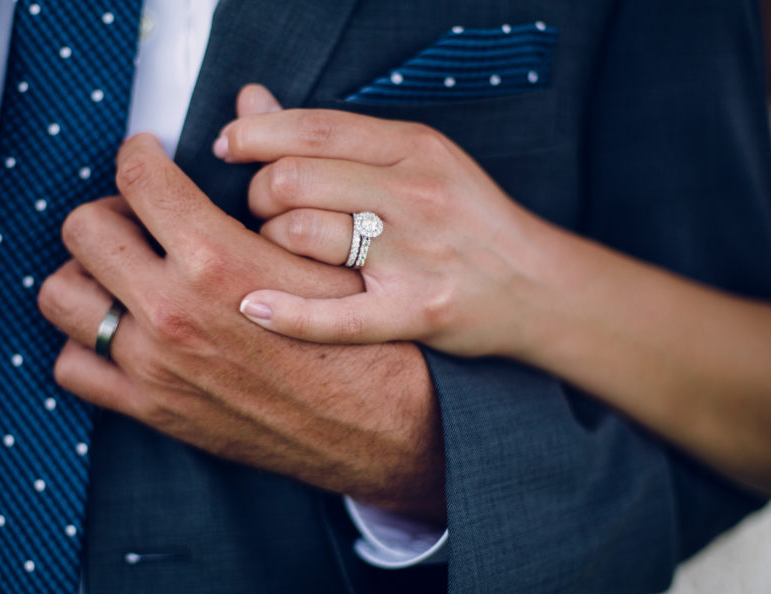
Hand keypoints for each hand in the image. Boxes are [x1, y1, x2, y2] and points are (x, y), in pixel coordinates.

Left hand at [38, 120, 444, 522]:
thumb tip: (250, 103)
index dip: (138, 156)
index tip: (146, 159)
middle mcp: (172, 310)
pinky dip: (83, 344)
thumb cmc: (360, 338)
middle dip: (107, 212)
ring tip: (120, 274)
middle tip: (136, 220)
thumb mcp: (323, 255)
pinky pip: (73, 367)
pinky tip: (118, 331)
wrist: (379, 429)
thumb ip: (269, 177)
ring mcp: (154, 364)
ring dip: (84, 275)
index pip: (138, 180)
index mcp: (215, 260)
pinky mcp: (152, 408)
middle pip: (84, 230)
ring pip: (62, 296)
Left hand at [217, 85, 544, 357]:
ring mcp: (417, 255)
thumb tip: (252, 101)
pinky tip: (252, 306)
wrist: (540, 286)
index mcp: (415, 148)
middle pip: (295, 180)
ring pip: (303, 236)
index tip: (230, 147)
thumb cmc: (467, 220)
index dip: (255, 135)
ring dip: (272, 245)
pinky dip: (284, 313)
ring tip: (283, 252)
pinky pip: (334, 315)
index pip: (312, 130)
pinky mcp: (416, 311)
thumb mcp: (416, 159)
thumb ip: (335, 137)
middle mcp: (416, 194)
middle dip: (259, 195)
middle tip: (265, 211)